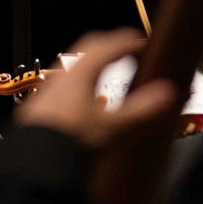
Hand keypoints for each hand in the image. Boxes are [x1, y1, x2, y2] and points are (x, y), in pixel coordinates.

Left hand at [20, 30, 176, 149]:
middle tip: (127, 49)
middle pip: (87, 51)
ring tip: (108, 72)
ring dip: (93, 64)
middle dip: (110, 47)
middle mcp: (61, 78)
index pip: (106, 47)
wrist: (33, 161)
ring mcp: (47, 92)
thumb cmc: (71, 141)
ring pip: (73, 68)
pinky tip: (84, 100)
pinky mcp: (40, 108)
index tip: (143, 42)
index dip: (127, 42)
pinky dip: (80, 82)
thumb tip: (168, 92)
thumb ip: (142, 109)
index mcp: (79, 75)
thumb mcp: (114, 127)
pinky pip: (63, 84)